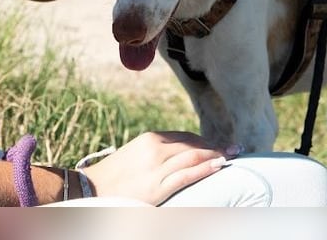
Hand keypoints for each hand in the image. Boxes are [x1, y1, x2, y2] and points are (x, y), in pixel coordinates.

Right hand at [81, 131, 236, 204]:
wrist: (91, 189)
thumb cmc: (112, 175)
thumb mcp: (135, 154)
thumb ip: (155, 152)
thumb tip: (177, 154)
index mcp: (150, 139)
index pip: (185, 137)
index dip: (204, 141)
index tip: (218, 144)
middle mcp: (156, 149)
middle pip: (193, 145)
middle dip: (215, 146)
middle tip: (235, 148)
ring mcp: (157, 168)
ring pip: (194, 156)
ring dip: (217, 155)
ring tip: (233, 156)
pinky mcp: (158, 186)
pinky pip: (187, 175)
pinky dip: (206, 168)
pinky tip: (219, 166)